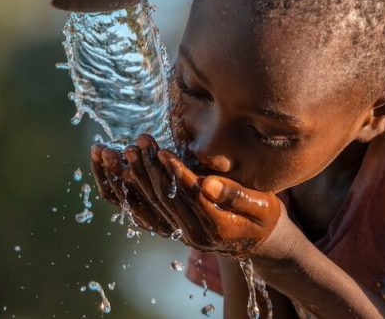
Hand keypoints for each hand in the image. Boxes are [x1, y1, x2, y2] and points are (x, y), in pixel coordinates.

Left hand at [97, 134, 283, 256]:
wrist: (257, 241)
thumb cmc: (264, 216)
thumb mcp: (263, 204)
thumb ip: (236, 195)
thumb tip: (207, 183)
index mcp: (217, 227)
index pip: (190, 197)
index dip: (176, 173)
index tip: (162, 151)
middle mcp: (194, 234)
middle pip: (166, 200)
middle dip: (150, 170)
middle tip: (138, 144)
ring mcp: (180, 233)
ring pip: (151, 205)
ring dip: (135, 178)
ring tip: (125, 151)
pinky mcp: (172, 228)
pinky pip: (144, 212)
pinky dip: (130, 192)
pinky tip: (119, 171)